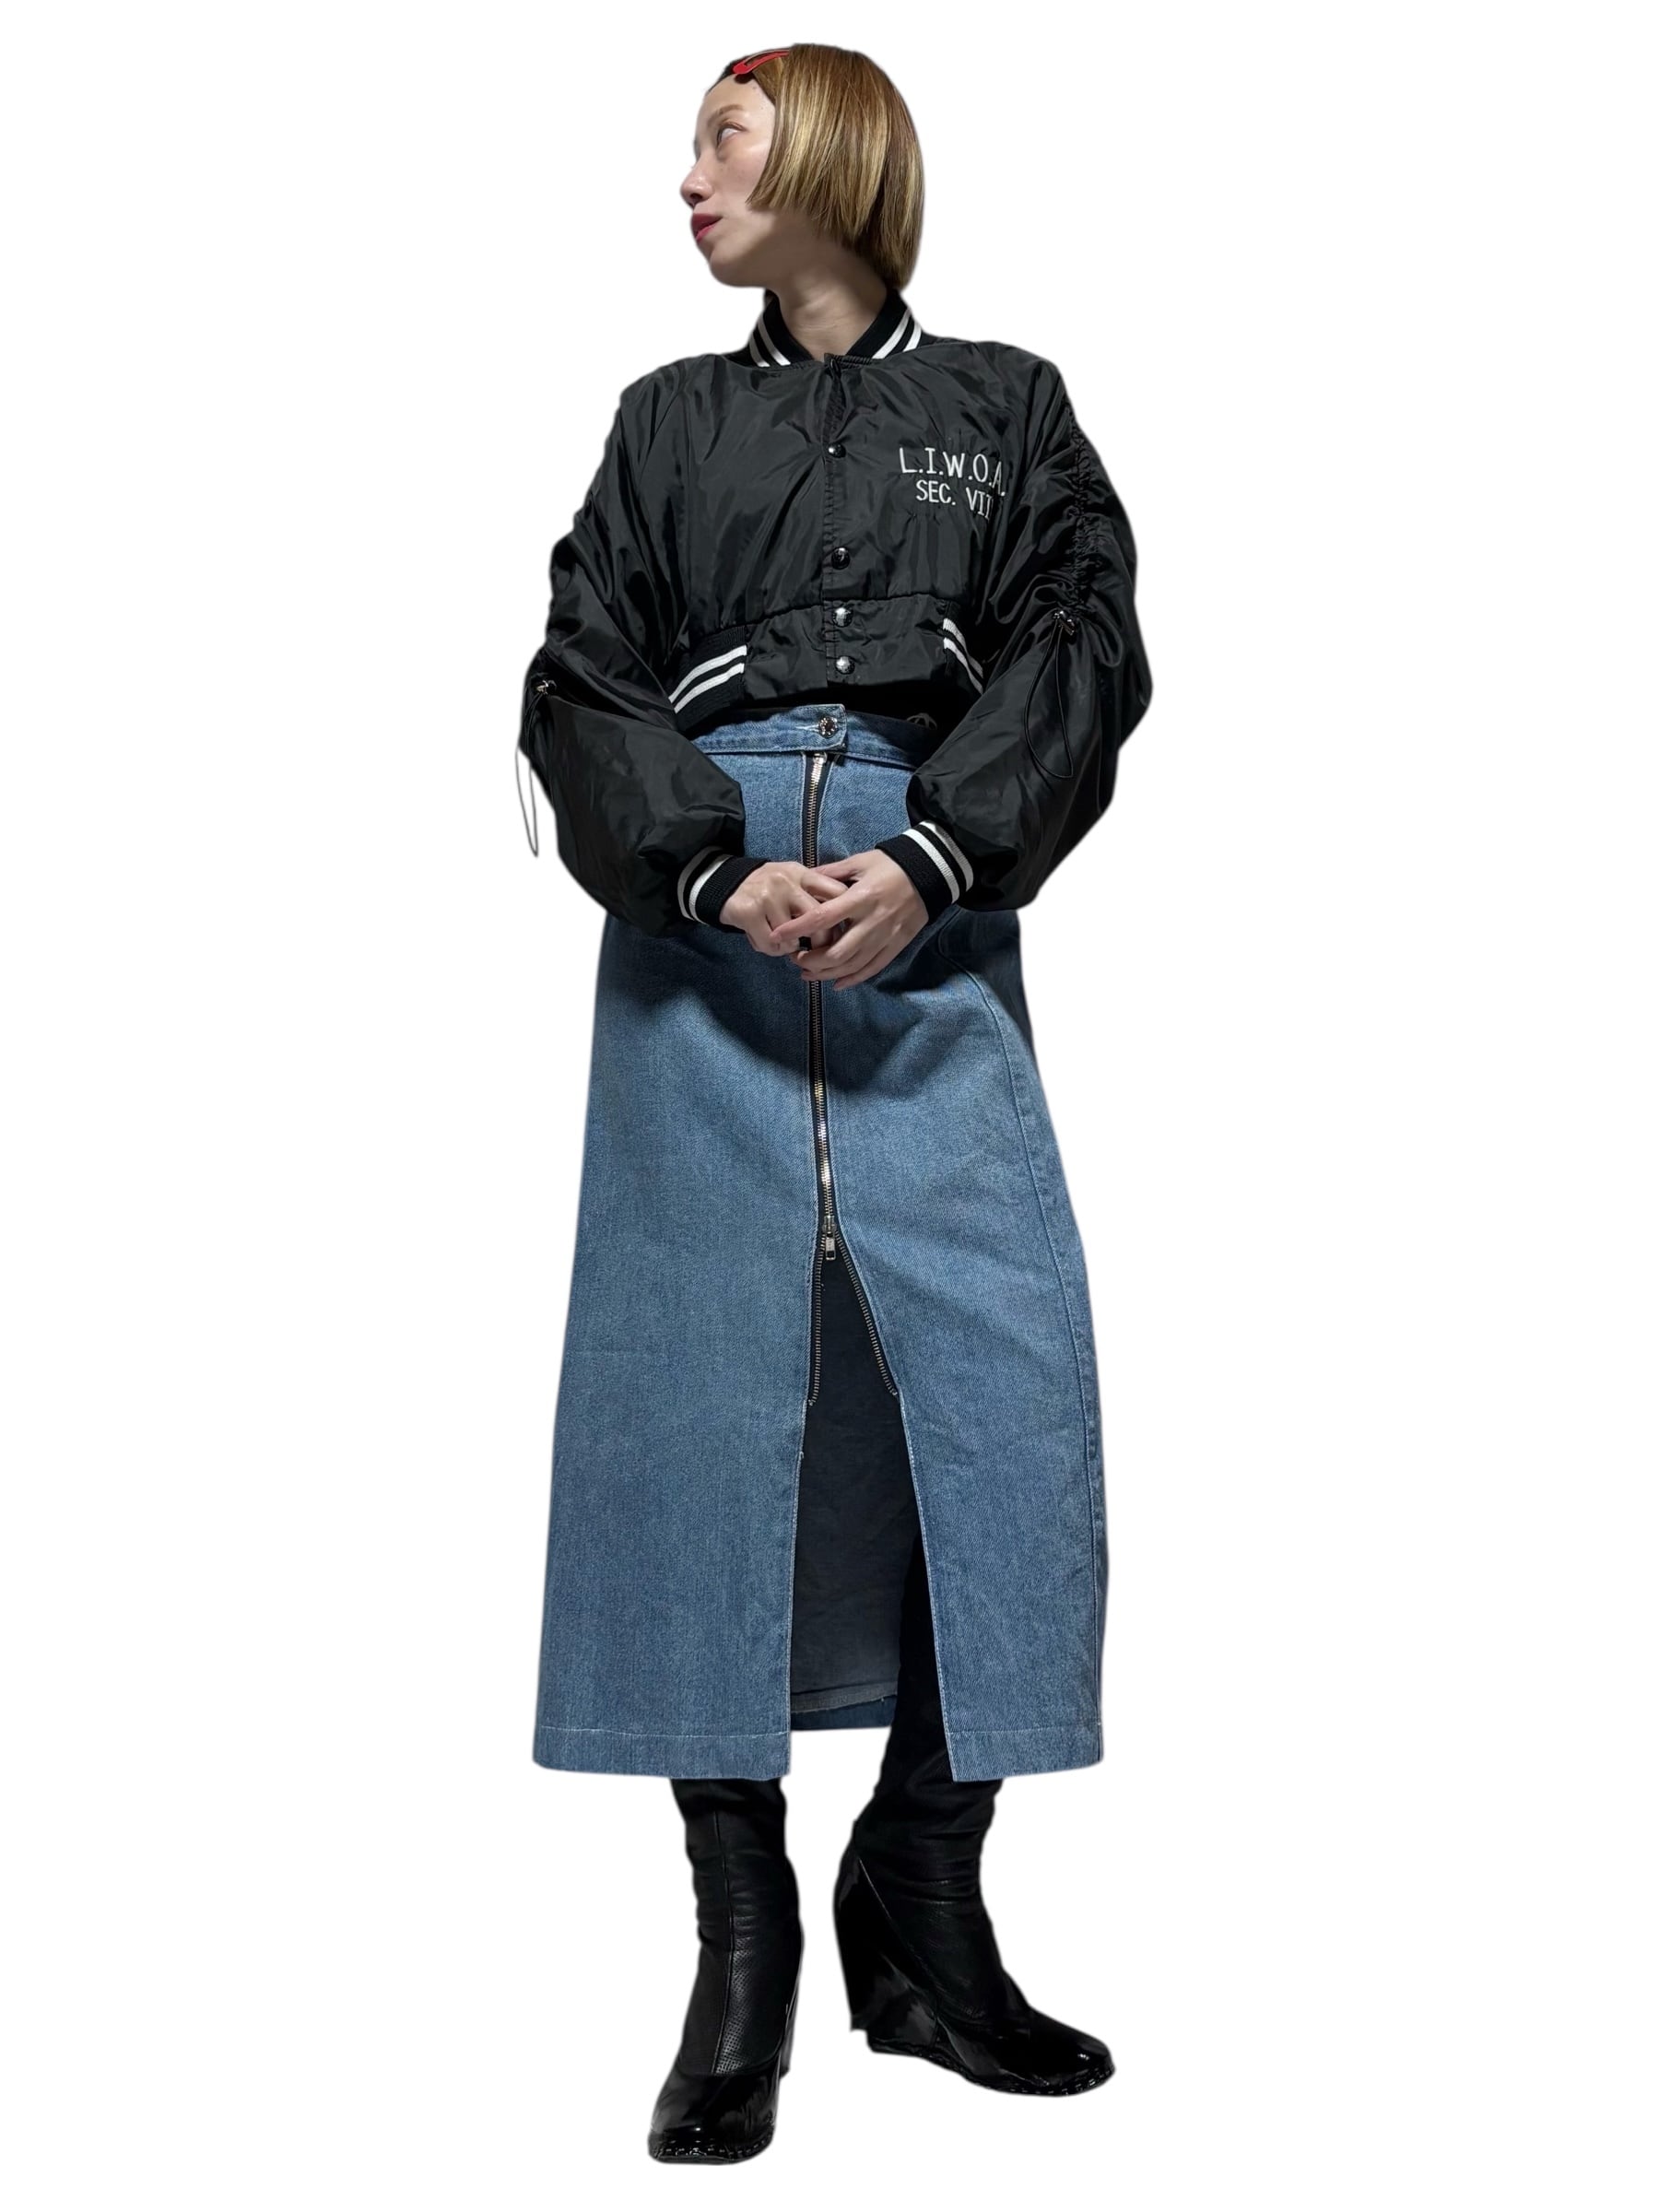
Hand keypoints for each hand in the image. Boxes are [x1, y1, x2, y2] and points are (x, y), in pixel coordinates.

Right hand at [717, 858, 853, 953]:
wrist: (725, 883)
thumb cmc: (767, 888)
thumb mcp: (793, 881)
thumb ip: (814, 895)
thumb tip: (842, 925)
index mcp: (803, 873)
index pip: (837, 892)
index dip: (844, 917)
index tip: (841, 933)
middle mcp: (787, 882)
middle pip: (819, 918)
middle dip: (821, 942)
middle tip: (815, 951)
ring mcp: (768, 896)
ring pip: (793, 937)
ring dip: (789, 948)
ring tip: (781, 943)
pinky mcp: (750, 912)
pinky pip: (771, 944)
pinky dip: (771, 950)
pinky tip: (767, 943)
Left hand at [766, 849, 927, 988]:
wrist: (930, 874)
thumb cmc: (891, 865)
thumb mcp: (860, 862)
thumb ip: (831, 873)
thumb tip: (804, 878)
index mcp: (860, 898)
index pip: (822, 918)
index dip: (797, 929)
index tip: (777, 936)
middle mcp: (872, 922)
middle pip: (836, 953)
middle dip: (810, 961)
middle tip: (795, 958)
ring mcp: (885, 937)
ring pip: (852, 965)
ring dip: (826, 973)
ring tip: (807, 973)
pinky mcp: (896, 946)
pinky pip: (872, 968)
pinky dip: (853, 979)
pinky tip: (836, 983)